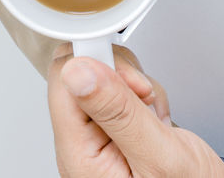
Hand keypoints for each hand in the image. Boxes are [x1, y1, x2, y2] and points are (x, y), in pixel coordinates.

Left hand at [48, 46, 223, 177]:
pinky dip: (146, 97)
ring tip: (155, 119)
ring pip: (105, 77)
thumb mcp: (160, 157)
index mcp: (79, 156)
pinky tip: (157, 121)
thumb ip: (118, 112)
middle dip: (122, 78)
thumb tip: (77, 72)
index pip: (64, 83)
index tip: (127, 74)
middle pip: (82, 74)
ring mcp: (98, 137)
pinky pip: (122, 92)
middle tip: (145, 101)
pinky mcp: (115, 129)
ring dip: (138, 89)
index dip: (97, 67)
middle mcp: (82, 146)